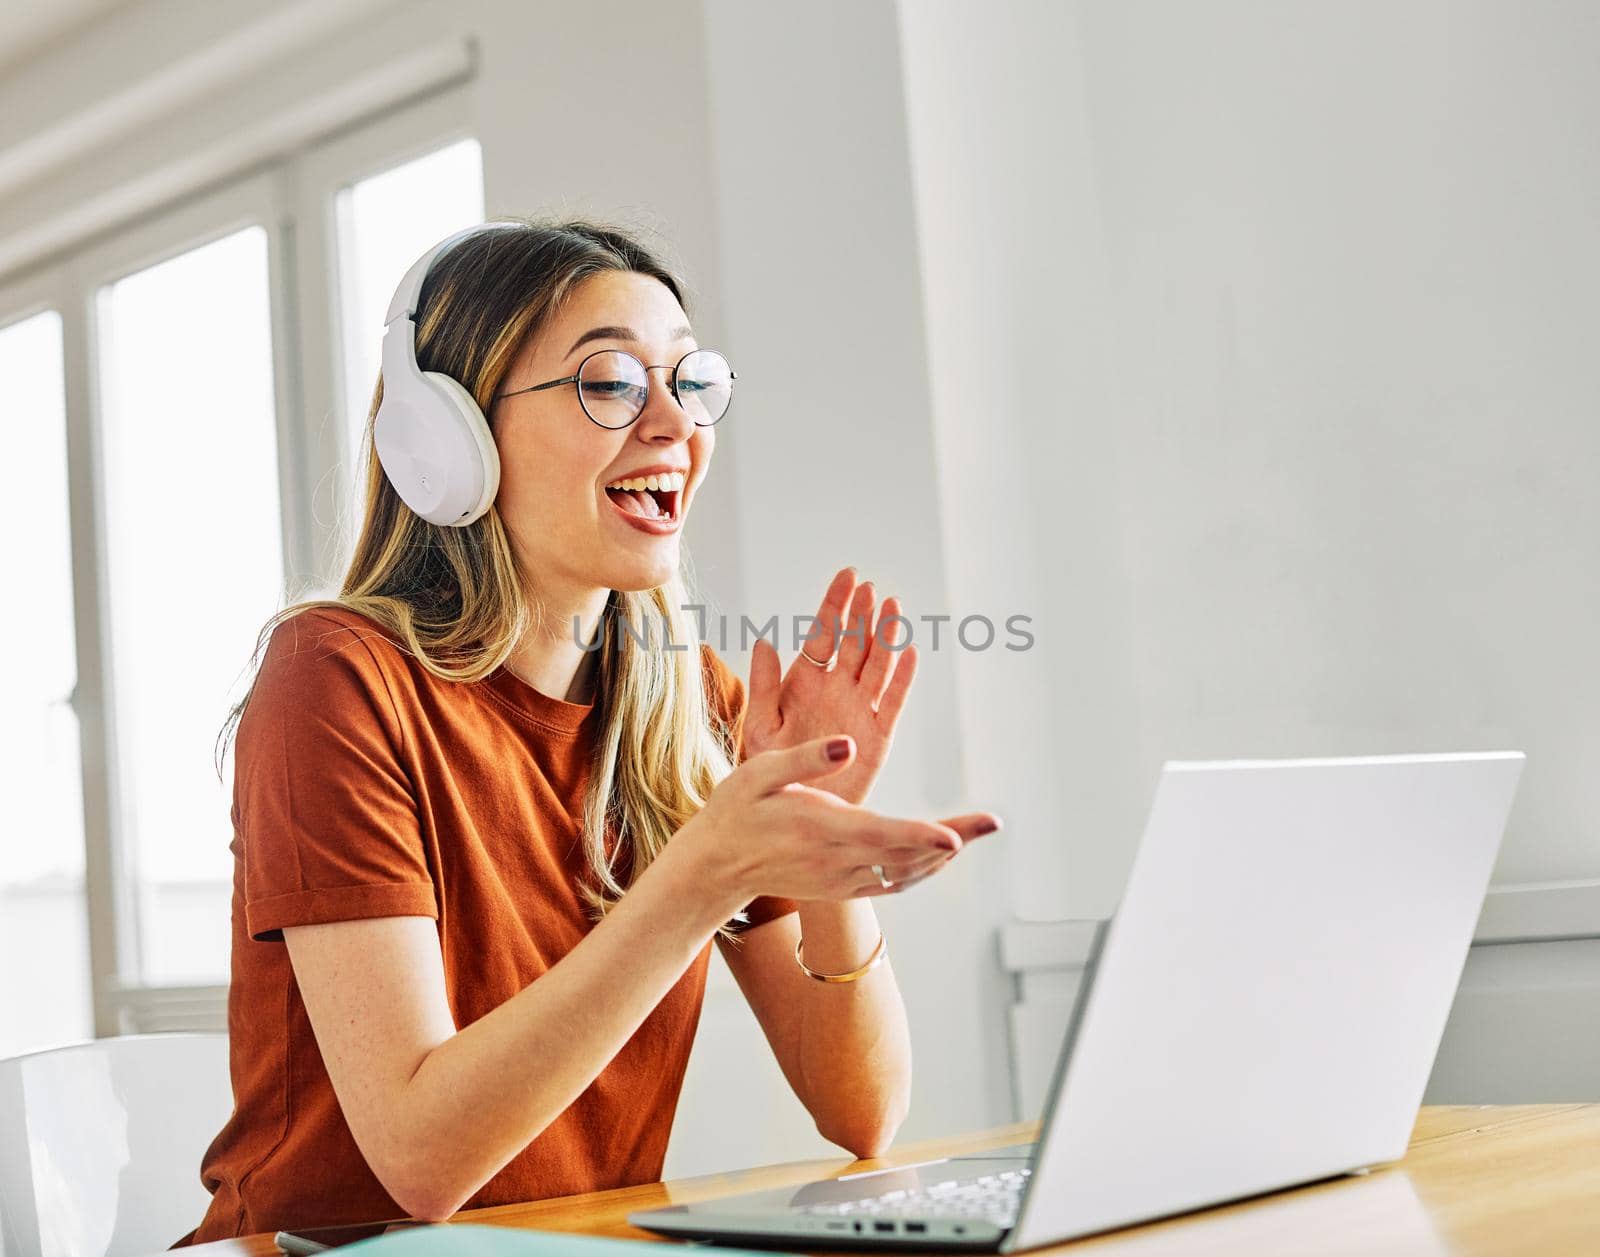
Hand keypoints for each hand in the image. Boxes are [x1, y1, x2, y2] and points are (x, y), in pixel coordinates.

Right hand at [684, 734, 1000, 903]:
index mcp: (819, 828)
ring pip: (904, 872)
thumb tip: (849, 742)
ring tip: (978, 830)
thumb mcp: (758, 771)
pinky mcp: (841, 888)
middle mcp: (836, 861)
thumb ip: (806, 758)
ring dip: (943, 855)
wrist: (717, 866)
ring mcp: (841, 880)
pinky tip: (942, 854)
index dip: (921, 835)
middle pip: (906, 855)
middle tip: (994, 821)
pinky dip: (921, 870)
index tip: (956, 835)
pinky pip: (891, 883)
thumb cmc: (736, 811)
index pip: (880, 834)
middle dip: (954, 838)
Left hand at [743, 567, 916, 805]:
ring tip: (893, 607)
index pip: (824, 634)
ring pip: (878, 666)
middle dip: (863, 615)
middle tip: (870, 589)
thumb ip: (763, 686)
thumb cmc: (772, 771)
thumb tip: (765, 641)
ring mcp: (860, 710)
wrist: (793, 812)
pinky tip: (910, 653)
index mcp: (805, 681)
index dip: (836, 605)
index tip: (848, 576)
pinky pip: (894, 702)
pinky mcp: (878, 735)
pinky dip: (903, 679)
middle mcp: (837, 689)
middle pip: (854, 643)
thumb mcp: (759, 727)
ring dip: (886, 638)